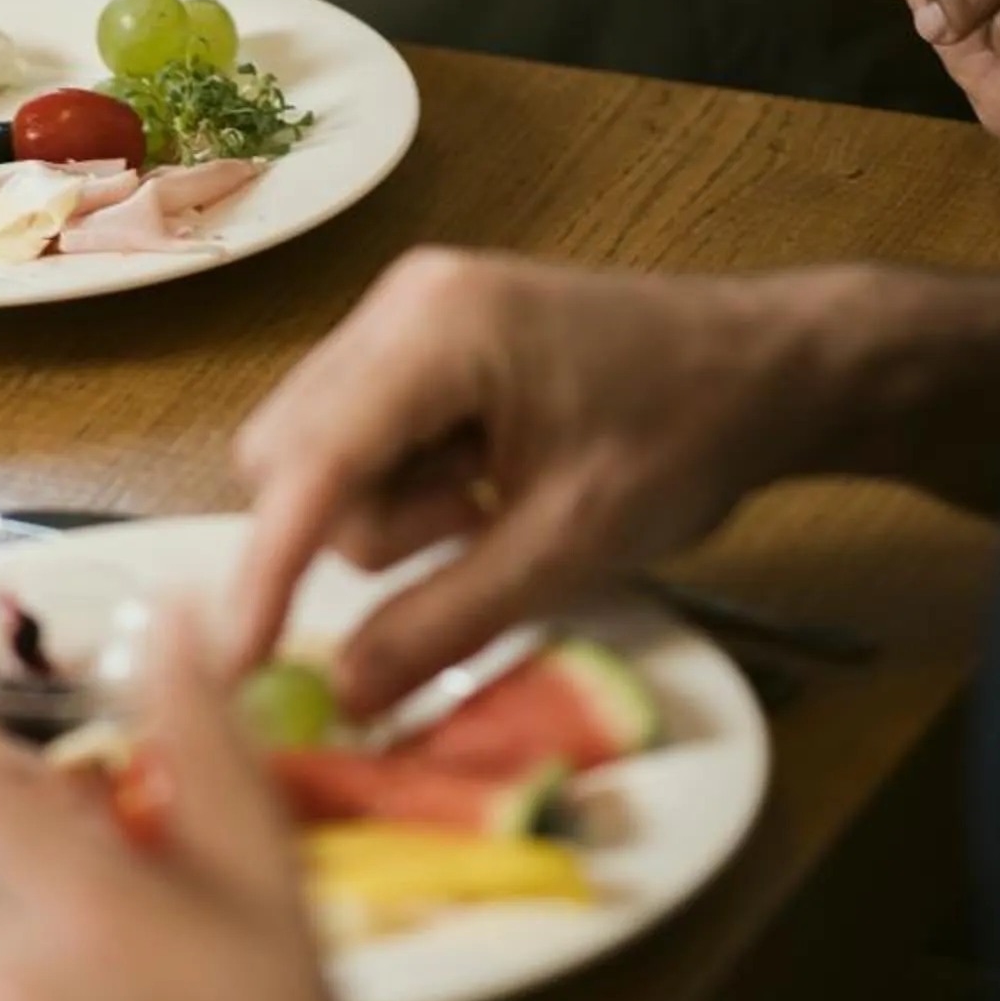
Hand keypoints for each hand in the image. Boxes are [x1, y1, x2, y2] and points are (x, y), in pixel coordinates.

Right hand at [230, 252, 829, 709]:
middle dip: (360, 529)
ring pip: (319, 457)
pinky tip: (487, 487)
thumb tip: (344, 693)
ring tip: (499, 507)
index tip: (233, 662)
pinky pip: (358, 443)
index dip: (265, 568)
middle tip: (474, 537)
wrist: (766, 367)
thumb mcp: (568, 548)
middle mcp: (397, 307)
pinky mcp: (417, 347)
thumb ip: (445, 620)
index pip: (312, 465)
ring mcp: (403, 320)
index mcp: (435, 332)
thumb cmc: (684, 437)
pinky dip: (408, 492)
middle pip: (291, 456)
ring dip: (395, 515)